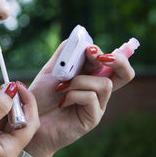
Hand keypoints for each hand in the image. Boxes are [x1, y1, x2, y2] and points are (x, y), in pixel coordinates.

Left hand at [24, 41, 134, 156]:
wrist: (30, 118)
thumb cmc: (41, 95)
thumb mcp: (51, 69)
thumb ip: (65, 53)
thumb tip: (80, 38)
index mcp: (90, 75)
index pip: (110, 61)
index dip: (104, 52)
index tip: (89, 49)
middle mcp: (98, 90)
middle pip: (125, 74)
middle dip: (119, 61)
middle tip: (101, 57)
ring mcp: (97, 105)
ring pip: (104, 84)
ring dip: (80, 81)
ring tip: (62, 88)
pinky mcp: (92, 118)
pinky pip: (91, 98)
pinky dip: (74, 94)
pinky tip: (62, 101)